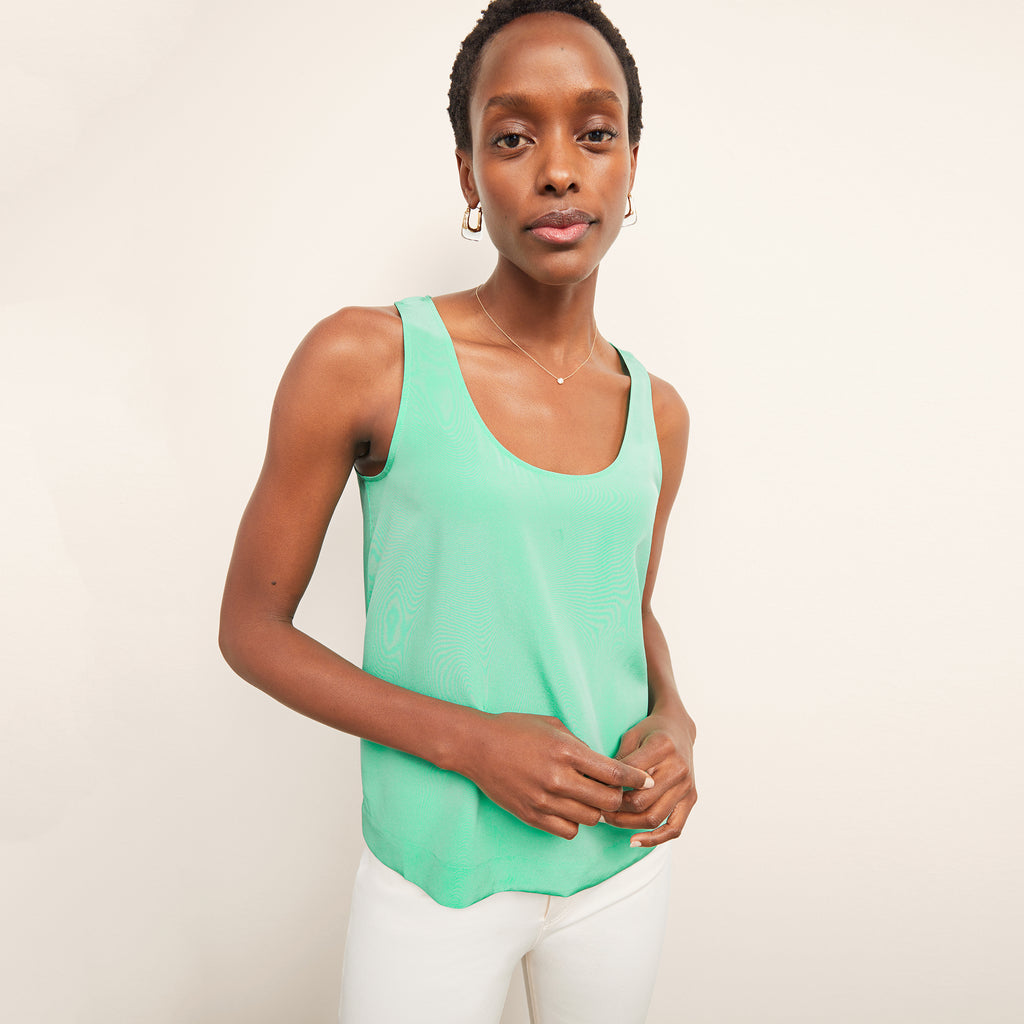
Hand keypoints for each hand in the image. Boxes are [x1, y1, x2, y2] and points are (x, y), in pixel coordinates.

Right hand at [463, 713, 654, 839]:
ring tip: (591, 799)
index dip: (637, 778)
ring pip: (590, 819)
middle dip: (618, 797)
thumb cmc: (515, 729)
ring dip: (597, 811)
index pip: (614, 772)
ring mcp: (544, 800)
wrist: (476, 746)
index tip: (648, 781)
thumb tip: (604, 764)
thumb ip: (581, 746)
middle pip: (608, 802)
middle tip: (617, 791)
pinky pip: (568, 830)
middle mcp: (558, 779)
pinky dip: (575, 822)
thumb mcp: (553, 726)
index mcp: (566, 752)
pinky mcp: (532, 816)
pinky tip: (571, 808)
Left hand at [601, 705, 696, 846]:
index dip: (608, 786)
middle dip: (615, 809)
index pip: (630, 775)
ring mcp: (687, 785)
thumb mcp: (630, 736)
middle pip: (641, 801)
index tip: (592, 791)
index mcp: (662, 747)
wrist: (679, 729)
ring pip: (654, 817)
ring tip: (608, 820)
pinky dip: (655, 839)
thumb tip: (595, 784)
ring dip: (627, 824)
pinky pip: (674, 828)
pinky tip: (634, 841)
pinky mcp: (691, 798)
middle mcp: (678, 768)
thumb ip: (619, 760)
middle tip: (597, 809)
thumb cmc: (650, 732)